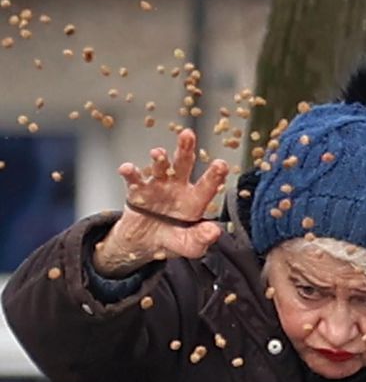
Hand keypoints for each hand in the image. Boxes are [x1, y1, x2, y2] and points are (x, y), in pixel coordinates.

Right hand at [93, 129, 227, 276]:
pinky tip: (127, 169)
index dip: (214, 176)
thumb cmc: (172, 240)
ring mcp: (157, 186)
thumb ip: (201, 239)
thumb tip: (214, 231)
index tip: (221, 165)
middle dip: (185, 149)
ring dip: (159, 159)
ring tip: (157, 154)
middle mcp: (177, 188)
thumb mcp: (190, 246)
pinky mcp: (138, 192)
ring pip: (159, 168)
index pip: (206, 187)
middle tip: (188, 135)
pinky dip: (130, 173)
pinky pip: (133, 180)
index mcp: (194, 201)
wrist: (145, 244)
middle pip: (183, 164)